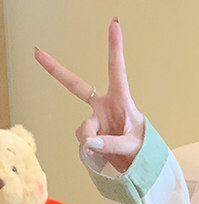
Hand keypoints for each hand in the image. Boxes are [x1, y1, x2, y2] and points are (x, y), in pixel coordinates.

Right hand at [35, 19, 144, 172]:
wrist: (140, 166)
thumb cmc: (143, 150)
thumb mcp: (133, 146)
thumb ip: (112, 144)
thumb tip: (90, 141)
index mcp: (121, 101)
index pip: (116, 70)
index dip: (115, 47)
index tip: (114, 24)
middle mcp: (104, 107)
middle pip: (75, 86)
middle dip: (55, 70)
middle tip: (38, 53)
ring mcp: (96, 120)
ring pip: (83, 128)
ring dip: (91, 139)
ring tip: (107, 149)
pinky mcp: (90, 134)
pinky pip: (83, 140)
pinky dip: (90, 148)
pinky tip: (101, 152)